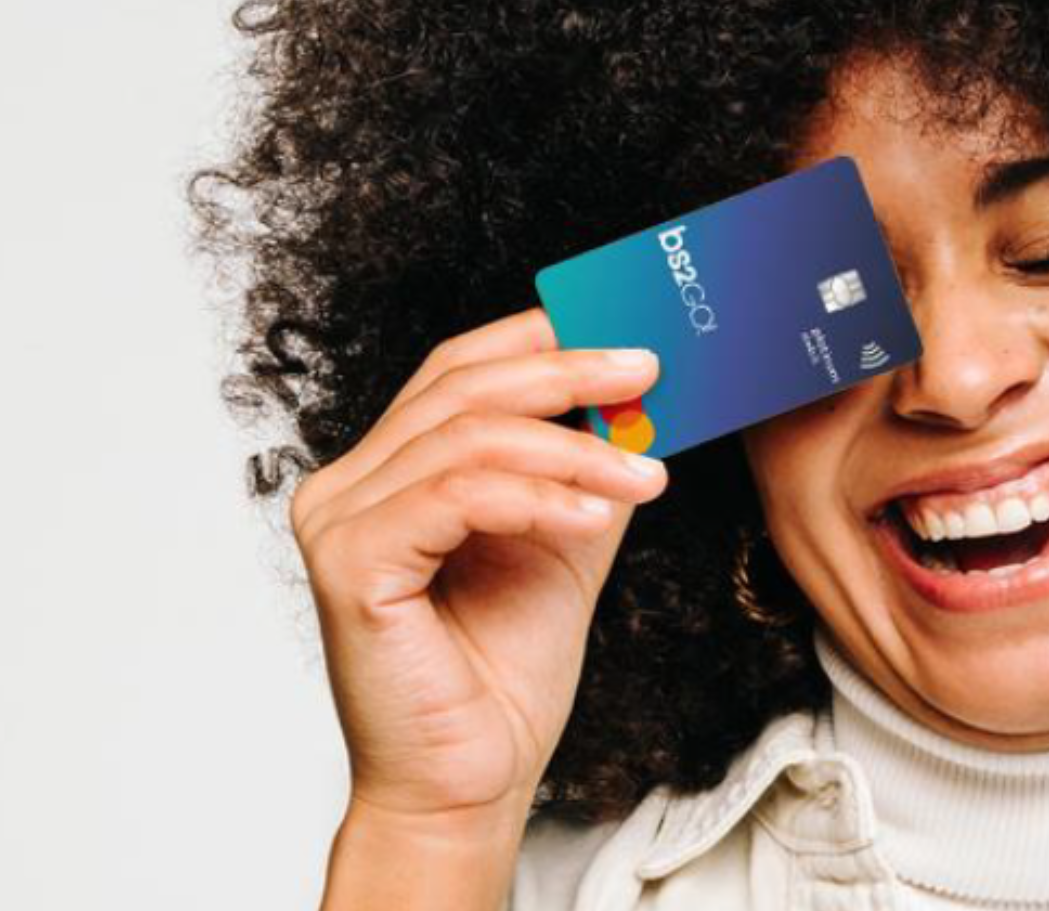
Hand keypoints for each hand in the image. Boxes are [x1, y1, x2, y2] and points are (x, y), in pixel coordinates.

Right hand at [292, 306, 667, 826]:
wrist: (471, 776)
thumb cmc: (504, 668)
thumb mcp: (565, 537)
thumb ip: (584, 465)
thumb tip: (642, 393)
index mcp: (390, 468)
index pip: (457, 368)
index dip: (539, 336)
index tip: (626, 333)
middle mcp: (348, 483)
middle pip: (463, 387)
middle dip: (568, 373)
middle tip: (649, 371)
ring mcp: (339, 520)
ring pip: (468, 439)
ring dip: (574, 449)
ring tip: (645, 475)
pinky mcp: (349, 565)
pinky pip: (455, 498)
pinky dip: (536, 498)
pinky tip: (593, 517)